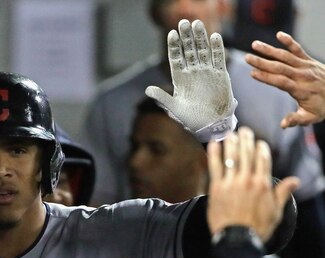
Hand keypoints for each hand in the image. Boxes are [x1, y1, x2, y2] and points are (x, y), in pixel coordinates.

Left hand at [146, 19, 236, 141]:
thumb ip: (162, 98)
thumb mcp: (174, 109)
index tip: (171, 34)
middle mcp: (193, 72)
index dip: (174, 47)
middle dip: (186, 37)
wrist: (210, 126)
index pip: (176, 58)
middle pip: (189, 51)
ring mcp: (206, 72)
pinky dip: (217, 48)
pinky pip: (218, 59)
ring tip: (197, 24)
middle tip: (183, 22)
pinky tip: (214, 36)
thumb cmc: (191, 119)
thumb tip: (147, 90)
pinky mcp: (220, 75)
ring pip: (203, 51)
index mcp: (180, 79)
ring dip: (200, 38)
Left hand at [206, 127, 299, 241]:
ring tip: (231, 133)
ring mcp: (231, 183)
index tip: (259, 142)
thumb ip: (283, 193)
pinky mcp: (216, 188)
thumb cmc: (258, 228)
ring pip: (232, 157)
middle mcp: (248, 180)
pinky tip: (214, 143)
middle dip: (246, 139)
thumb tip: (295, 180)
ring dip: (231, 142)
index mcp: (263, 184)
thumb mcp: (276, 211)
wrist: (237, 239)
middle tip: (244, 130)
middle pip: (247, 154)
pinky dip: (214, 153)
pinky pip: (215, 166)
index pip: (263, 159)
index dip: (261, 148)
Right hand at [245, 31, 324, 127]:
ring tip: (254, 44)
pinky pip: (298, 49)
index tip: (252, 73)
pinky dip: (289, 42)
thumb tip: (283, 125)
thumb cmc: (322, 107)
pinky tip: (279, 35)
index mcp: (300, 90)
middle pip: (280, 67)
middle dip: (262, 62)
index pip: (280, 82)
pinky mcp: (309, 60)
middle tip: (247, 58)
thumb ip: (296, 120)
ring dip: (269, 50)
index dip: (266, 77)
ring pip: (285, 56)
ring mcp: (306, 66)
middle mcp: (302, 75)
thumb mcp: (310, 118)